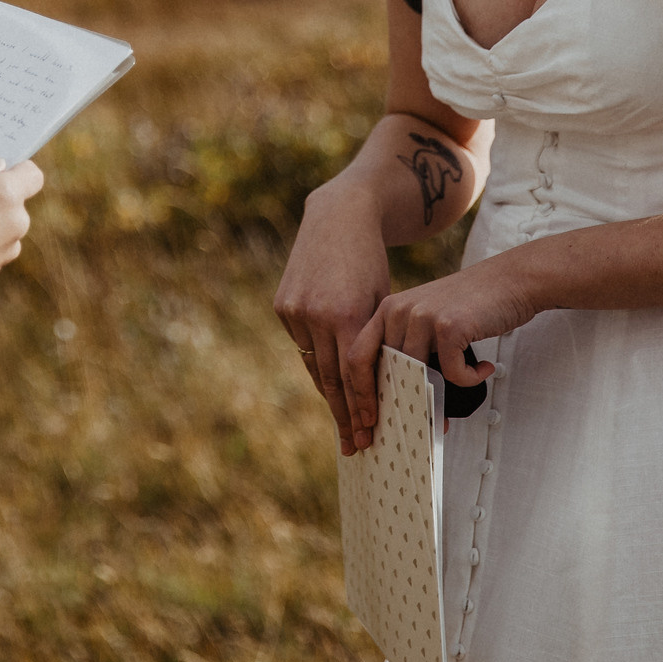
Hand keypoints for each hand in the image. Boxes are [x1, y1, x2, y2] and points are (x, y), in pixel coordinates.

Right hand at [275, 181, 394, 454]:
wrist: (340, 217)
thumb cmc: (371, 262)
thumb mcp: (380, 299)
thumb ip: (373, 340)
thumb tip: (376, 387)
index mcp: (345, 314)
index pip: (352, 374)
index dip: (360, 407)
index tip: (368, 432)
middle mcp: (314, 314)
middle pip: (328, 378)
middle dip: (343, 413)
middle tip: (354, 444)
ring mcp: (294, 310)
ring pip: (312, 364)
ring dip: (328, 394)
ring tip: (343, 422)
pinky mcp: (281, 305)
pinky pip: (301, 344)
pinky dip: (315, 363)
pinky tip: (328, 384)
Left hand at [345, 263, 528, 439]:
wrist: (512, 280)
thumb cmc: (473, 306)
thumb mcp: (430, 320)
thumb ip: (412, 350)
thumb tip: (405, 399)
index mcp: (387, 310)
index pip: (358, 357)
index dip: (358, 394)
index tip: (366, 422)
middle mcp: (398, 310)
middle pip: (384, 371)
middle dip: (395, 405)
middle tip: (412, 428)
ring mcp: (422, 316)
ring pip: (417, 375)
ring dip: (436, 397)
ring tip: (454, 403)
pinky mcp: (448, 325)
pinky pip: (451, 373)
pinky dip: (469, 379)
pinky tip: (483, 369)